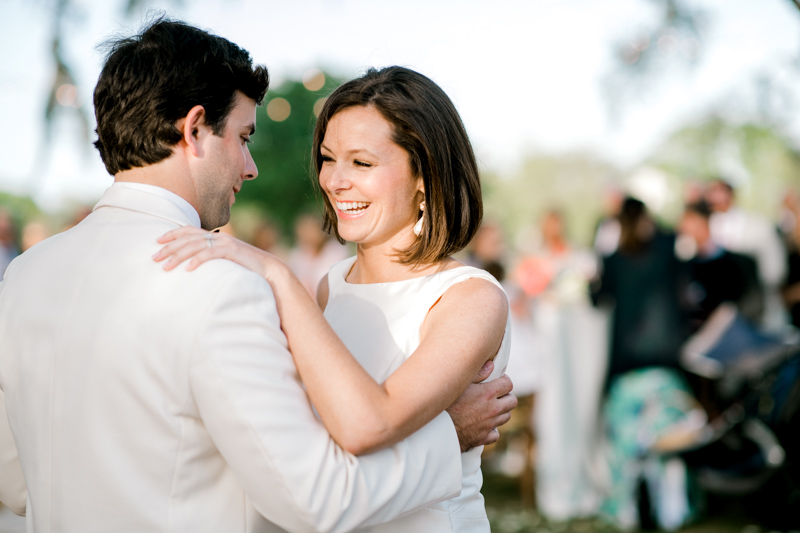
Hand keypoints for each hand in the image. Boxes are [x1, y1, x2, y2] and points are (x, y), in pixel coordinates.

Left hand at [153, 226, 280, 279]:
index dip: (172, 234)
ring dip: (178, 256)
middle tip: (154, 257)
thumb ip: (210, 259)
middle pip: (187, 238)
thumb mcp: (224, 262)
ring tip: (165, 267)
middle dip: (169, 247)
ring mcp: (225, 243)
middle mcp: (218, 237)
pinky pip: (210, 254)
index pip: (188, 230)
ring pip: (195, 246)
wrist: (269, 271)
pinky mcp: (232, 251)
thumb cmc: (246, 269)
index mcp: (215, 237)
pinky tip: (187, 269)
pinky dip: (197, 261)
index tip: (157, 242)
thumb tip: (192, 265)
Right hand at [446, 363, 516, 452]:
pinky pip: (495, 434)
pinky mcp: (483, 438)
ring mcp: (489, 425)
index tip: (498, 380)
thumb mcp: (459, 383)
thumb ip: (477, 373)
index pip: (508, 384)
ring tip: (490, 408)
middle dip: (506, 396)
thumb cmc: (444, 402)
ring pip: (506, 417)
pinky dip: (492, 429)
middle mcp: (492, 409)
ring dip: (501, 411)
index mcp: (488, 393)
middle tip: (497, 394)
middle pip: (512, 401)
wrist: (435, 427)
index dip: (504, 381)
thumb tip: (491, 365)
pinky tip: (484, 425)